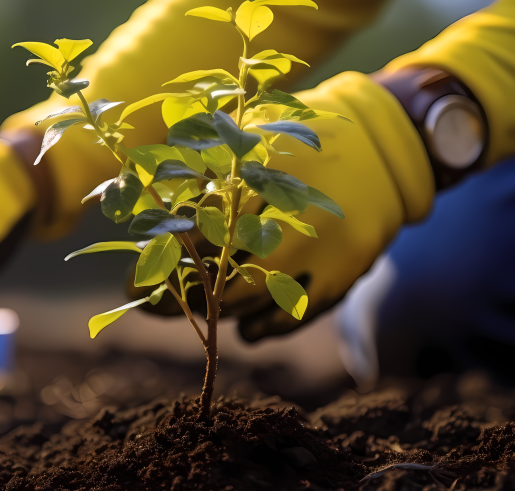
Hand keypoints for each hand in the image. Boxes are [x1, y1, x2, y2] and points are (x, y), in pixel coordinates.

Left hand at [136, 72, 434, 341]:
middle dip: (177, 298)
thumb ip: (206, 165)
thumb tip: (146, 196)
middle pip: (219, 274)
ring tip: (193, 311)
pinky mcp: (342, 274)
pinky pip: (293, 316)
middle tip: (151, 308)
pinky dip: (262, 328)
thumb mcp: (254, 136)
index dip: (158, 261)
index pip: (195, 229)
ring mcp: (319, 249)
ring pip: (251, 300)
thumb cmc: (301, 142)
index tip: (130, 287)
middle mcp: (289, 216)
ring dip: (213, 313)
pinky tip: (245, 330)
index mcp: (261, 176)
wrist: (384, 150)